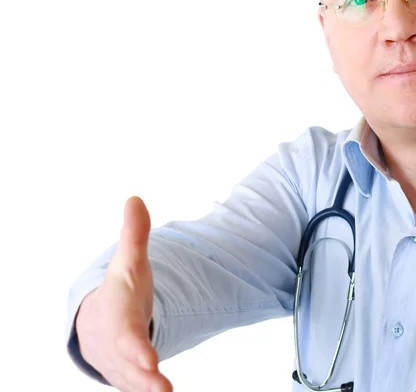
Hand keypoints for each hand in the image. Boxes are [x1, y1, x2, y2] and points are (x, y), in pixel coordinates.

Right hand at [75, 196, 172, 391]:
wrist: (97, 322)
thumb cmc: (119, 292)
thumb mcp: (129, 264)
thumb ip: (135, 236)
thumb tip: (136, 198)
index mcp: (116, 316)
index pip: (125, 333)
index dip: (136, 347)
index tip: (151, 361)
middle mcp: (116, 345)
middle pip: (130, 364)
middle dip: (143, 377)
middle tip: (162, 388)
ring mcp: (121, 364)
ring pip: (133, 381)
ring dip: (147, 388)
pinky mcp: (129, 377)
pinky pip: (138, 386)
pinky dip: (147, 390)